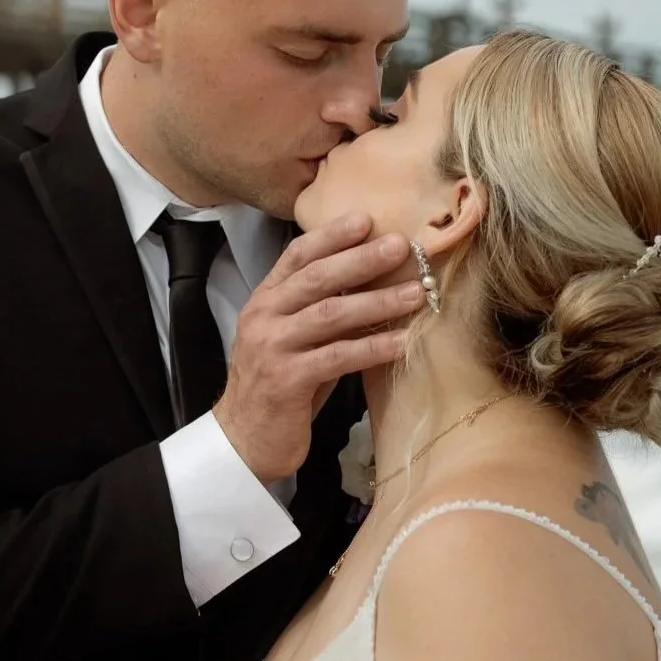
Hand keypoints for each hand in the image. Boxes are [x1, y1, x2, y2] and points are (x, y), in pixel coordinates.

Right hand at [215, 215, 422, 484]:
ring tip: (416, 294)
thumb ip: (319, 313)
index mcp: (264, 302)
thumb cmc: (278, 391)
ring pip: (331, 314)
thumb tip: (370, 287)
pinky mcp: (287, 380)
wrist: (244, 441)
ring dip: (377, 302)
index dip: (331, 235)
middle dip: (362, 259)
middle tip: (401, 247)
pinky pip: (338, 357)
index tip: (367, 219)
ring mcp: (273, 348)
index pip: (297, 257)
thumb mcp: (293, 342)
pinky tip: (401, 342)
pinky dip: (373, 348)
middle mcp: (264, 318)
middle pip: (317, 278)